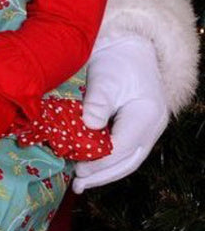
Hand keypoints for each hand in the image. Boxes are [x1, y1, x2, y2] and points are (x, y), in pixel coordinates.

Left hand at [73, 35, 167, 192]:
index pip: (122, 148)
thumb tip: (88, 127)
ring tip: (82, 182)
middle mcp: (153, 127)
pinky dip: (109, 161)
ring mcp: (150, 129)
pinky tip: (92, 166)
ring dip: (106, 172)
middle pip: (128, 161)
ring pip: (129, 159)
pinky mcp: (140, 127)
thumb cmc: (116, 60)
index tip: (77, 170)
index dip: (99, 162)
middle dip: (102, 175)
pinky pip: (126, 151)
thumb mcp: (105, 78)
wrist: (129, 46)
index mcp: (147, 115)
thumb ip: (98, 103)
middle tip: (78, 185)